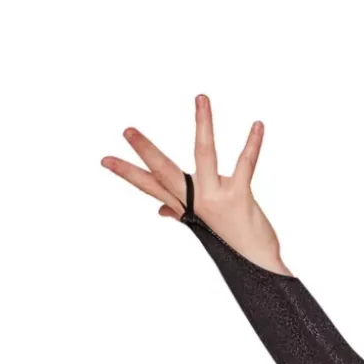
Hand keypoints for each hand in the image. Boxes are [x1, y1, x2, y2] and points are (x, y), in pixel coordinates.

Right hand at [99, 94, 291, 274]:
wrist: (257, 267)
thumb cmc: (231, 244)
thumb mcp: (202, 228)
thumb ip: (181, 213)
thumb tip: (162, 211)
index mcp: (184, 207)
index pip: (150, 186)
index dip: (127, 172)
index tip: (105, 160)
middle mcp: (196, 202)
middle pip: (166, 172)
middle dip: (146, 151)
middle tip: (127, 130)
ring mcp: (216, 199)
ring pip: (205, 155)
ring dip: (203, 124)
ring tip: (202, 97)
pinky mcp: (239, 197)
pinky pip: (245, 164)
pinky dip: (252, 144)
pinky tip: (257, 125)